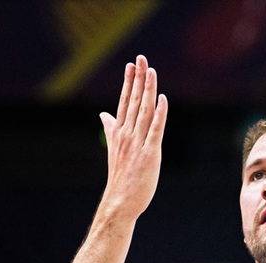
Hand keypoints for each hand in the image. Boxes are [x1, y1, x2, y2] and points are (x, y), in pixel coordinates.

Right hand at [99, 55, 167, 220]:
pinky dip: (159, 114)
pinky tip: (162, 100)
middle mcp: (127, 134)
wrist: (121, 201)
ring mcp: (138, 143)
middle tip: (141, 58)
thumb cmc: (121, 177)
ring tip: (151, 71)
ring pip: (144, 111)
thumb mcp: (114, 149)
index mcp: (119, 133)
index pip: (124, 101)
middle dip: (138, 79)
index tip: (132, 64)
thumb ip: (110, 129)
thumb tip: (103, 114)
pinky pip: (155, 130)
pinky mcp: (149, 154)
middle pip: (134, 101)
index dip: (129, 82)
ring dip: (148, 90)